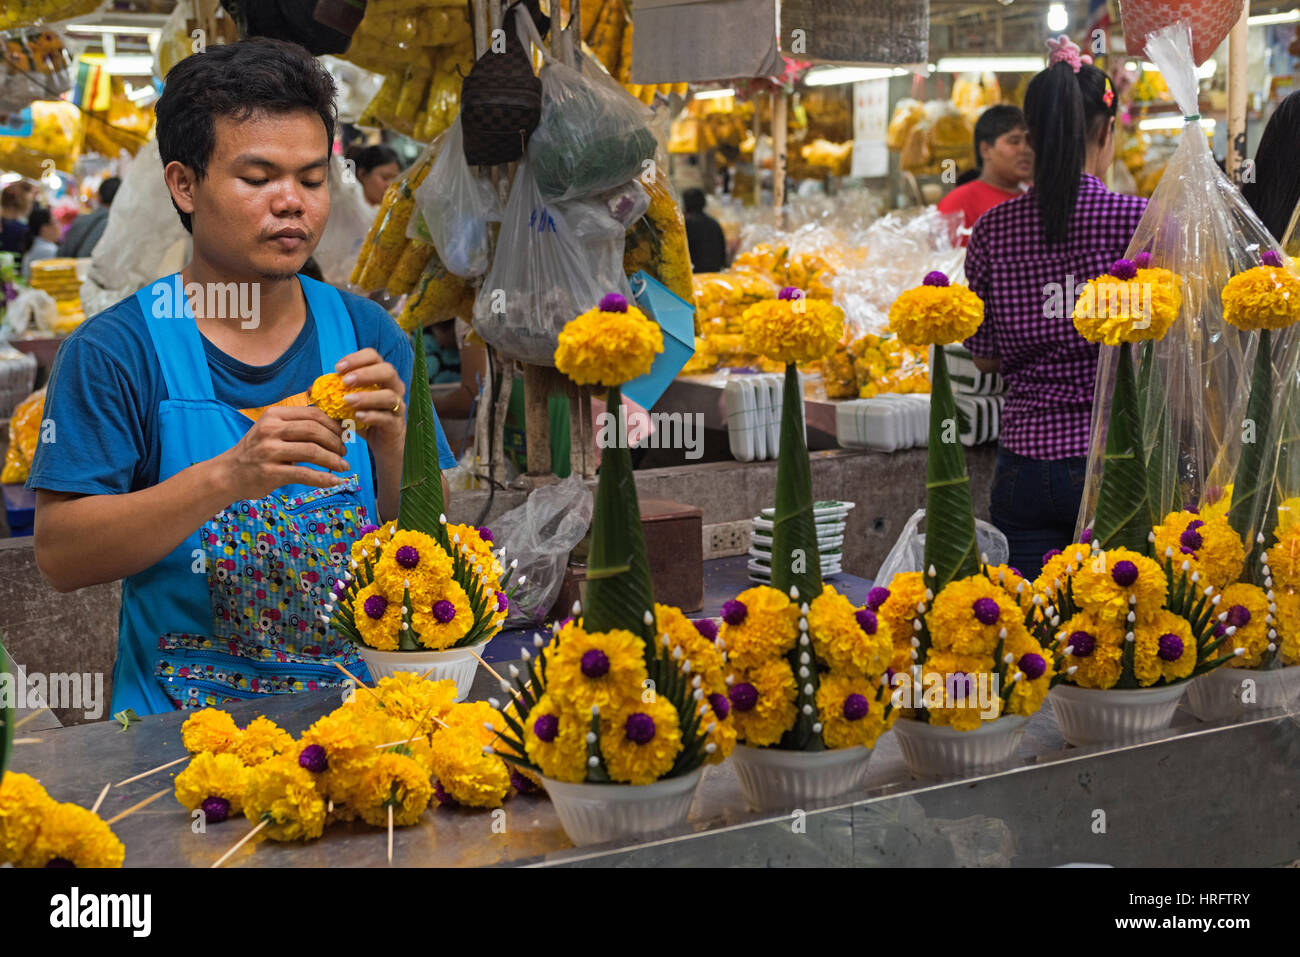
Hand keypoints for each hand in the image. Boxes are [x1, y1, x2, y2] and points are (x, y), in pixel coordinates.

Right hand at [214, 406, 349, 501]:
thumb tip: (335, 424)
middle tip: (345, 451)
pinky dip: (324, 478)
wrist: (228, 474)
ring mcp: (269, 451)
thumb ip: (297, 425)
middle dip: (336, 442)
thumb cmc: (258, 451)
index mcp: (274, 415)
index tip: (344, 435)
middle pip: (314, 431)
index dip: (333, 425)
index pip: (312, 414)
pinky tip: (335, 481)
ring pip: (312, 451)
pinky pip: (305, 474)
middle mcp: (270, 430)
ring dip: (333, 460)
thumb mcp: (272, 430)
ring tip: (344, 466)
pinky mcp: (270, 473)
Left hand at [335, 348, 406, 456]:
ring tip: (347, 401)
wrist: (383, 443)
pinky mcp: (396, 425)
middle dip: (365, 373)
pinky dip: (372, 416)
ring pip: (389, 396)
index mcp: (381, 376)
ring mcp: (398, 406)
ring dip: (367, 397)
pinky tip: (357, 417)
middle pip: (387, 371)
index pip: (373, 357)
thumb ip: (331, 395)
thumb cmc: (364, 418)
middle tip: (345, 381)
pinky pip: (387, 418)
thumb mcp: (345, 405)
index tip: (337, 368)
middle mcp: (394, 387)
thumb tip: (309, 389)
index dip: (356, 359)